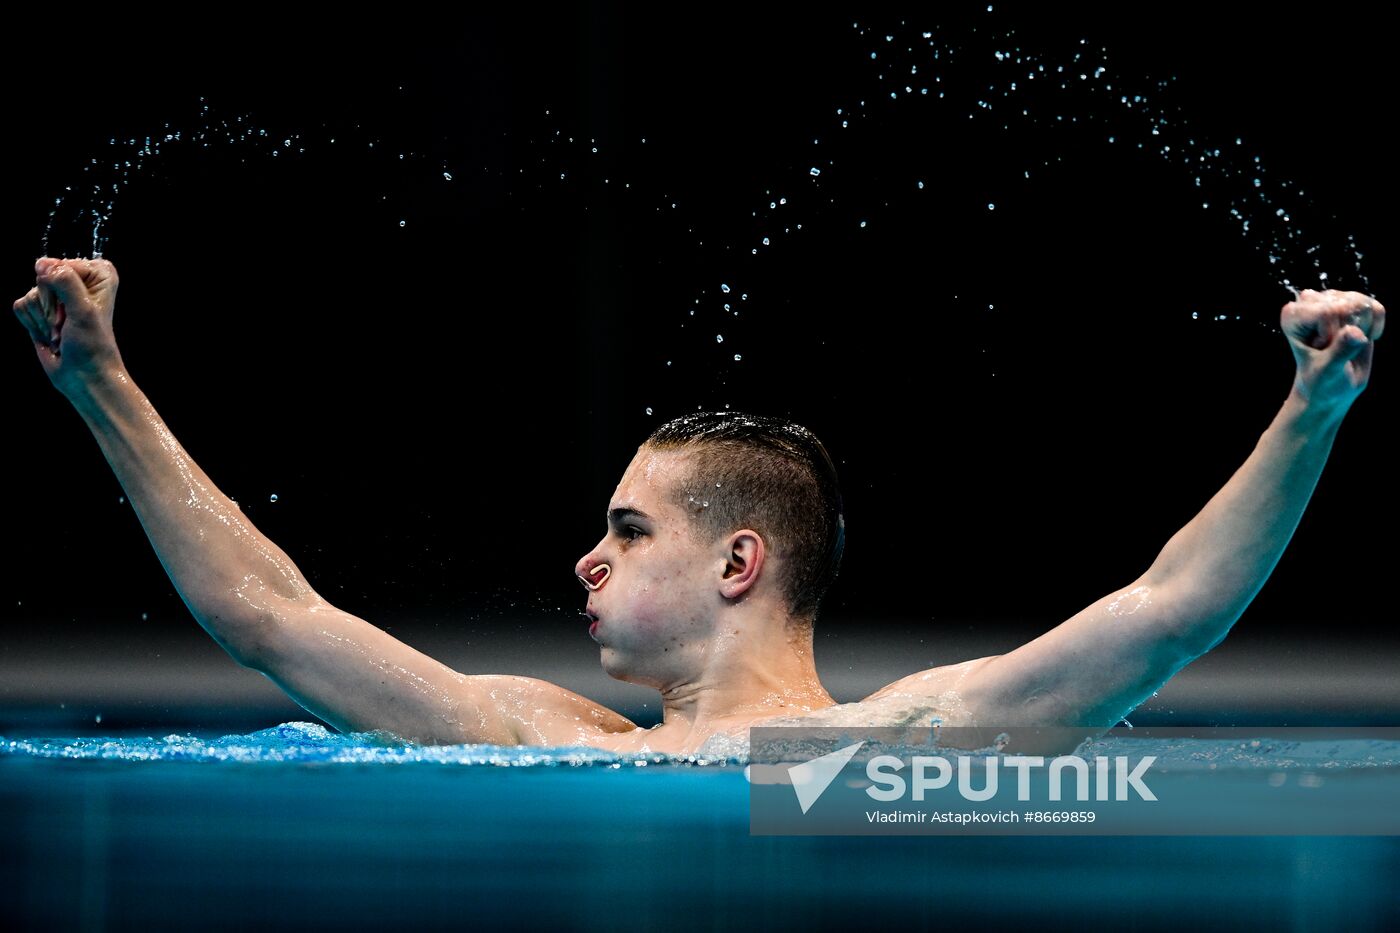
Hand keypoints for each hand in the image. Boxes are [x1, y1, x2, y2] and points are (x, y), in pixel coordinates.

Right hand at [12, 257, 123, 397]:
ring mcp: (55, 295)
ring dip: (43, 319)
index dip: (63, 291)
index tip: (77, 312)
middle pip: (43, 278)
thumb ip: (65, 282)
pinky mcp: (39, 310)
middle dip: (51, 306)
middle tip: (67, 324)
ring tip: (60, 332)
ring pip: (30, 293)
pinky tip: (49, 335)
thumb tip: (42, 263)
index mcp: (98, 274)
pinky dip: (32, 324)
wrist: (82, 376)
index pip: (62, 265)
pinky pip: (20, 306)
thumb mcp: (84, 310)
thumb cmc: (91, 346)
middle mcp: (76, 280)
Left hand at [1281, 289, 1384, 412]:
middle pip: (1347, 305)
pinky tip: (1363, 339)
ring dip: (1363, 330)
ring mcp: (1334, 300)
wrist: (1332, 386)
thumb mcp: (1328, 370)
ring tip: (1347, 344)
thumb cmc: (1321, 380)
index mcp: (1293, 315)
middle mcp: (1310, 302)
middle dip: (1349, 332)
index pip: (1326, 312)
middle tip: (1335, 348)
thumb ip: (1340, 351)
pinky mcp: (1355, 304)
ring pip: (1363, 305)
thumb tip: (1357, 333)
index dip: (1332, 335)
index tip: (1322, 349)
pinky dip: (1376, 327)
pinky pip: (1377, 309)